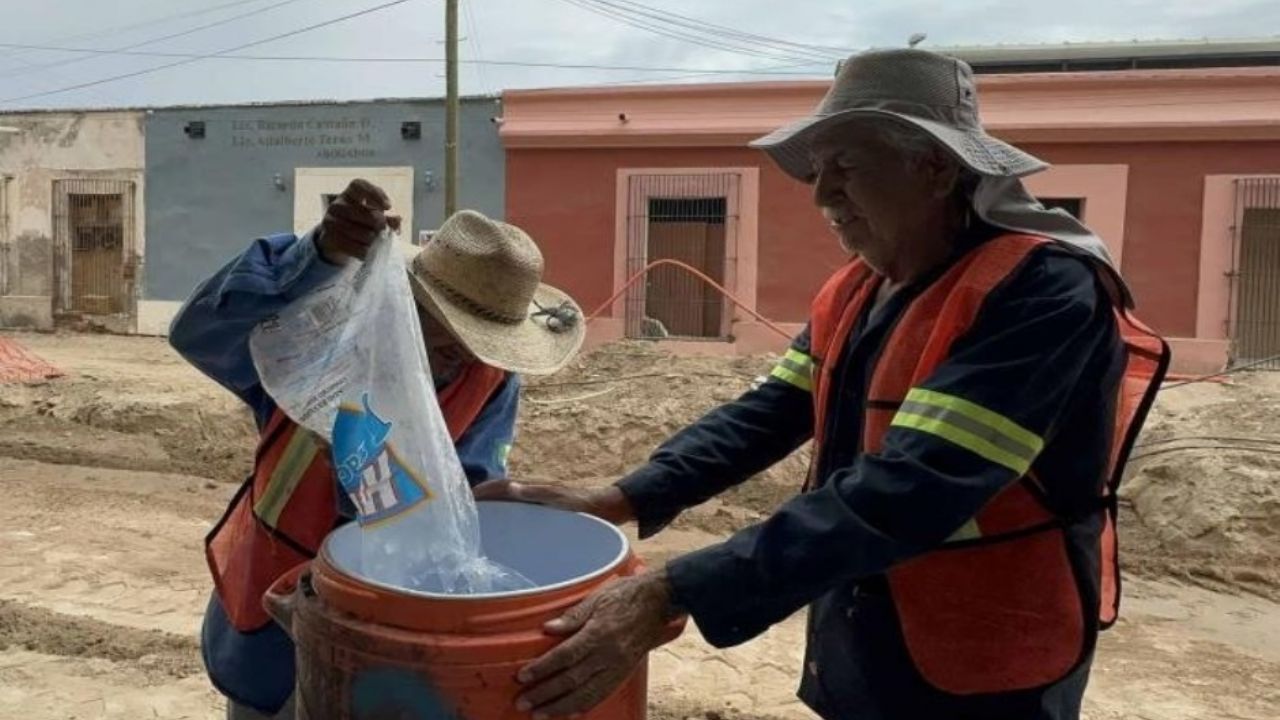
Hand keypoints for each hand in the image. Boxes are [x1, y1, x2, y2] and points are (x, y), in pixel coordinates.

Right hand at [316, 179, 402, 263]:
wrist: (338, 240)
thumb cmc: (361, 224)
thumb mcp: (376, 218)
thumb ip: (388, 219)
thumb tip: (397, 219)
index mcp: (350, 194)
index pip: (359, 185)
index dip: (374, 193)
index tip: (388, 207)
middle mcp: (337, 204)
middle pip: (359, 211)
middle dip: (376, 222)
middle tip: (384, 229)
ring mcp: (330, 220)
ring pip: (354, 230)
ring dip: (370, 239)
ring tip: (376, 242)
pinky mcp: (328, 237)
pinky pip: (348, 245)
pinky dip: (361, 250)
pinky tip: (368, 252)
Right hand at [472, 480, 634, 525]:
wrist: (607, 509)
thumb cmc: (584, 504)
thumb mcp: (559, 499)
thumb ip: (535, 492)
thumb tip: (510, 486)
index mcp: (531, 487)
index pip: (499, 486)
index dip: (481, 492)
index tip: (462, 501)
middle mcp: (531, 492)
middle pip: (500, 494)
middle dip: (481, 501)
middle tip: (462, 516)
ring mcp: (537, 502)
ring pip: (508, 504)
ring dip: (492, 509)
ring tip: (476, 525)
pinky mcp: (543, 512)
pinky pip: (518, 513)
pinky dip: (506, 518)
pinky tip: (504, 532)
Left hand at [516, 571, 680, 717]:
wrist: (659, 603)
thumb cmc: (626, 595)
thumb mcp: (597, 597)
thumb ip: (573, 616)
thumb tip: (548, 628)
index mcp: (599, 633)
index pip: (565, 656)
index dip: (542, 668)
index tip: (522, 677)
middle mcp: (608, 655)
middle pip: (571, 680)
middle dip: (544, 694)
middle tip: (522, 702)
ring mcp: (617, 668)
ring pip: (585, 694)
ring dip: (560, 707)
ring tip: (539, 714)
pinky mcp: (624, 674)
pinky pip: (601, 695)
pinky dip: (583, 707)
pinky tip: (567, 713)